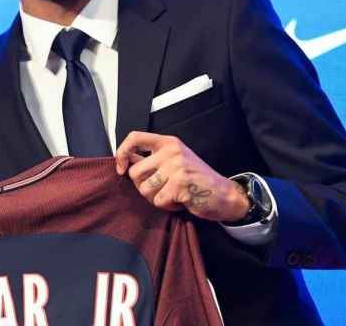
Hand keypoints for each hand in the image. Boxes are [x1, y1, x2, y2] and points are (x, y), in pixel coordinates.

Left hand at [114, 131, 248, 221]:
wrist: (225, 194)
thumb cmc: (197, 179)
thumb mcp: (175, 160)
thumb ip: (152, 159)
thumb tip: (124, 163)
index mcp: (168, 142)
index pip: (134, 138)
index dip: (121, 153)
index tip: (120, 168)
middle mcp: (171, 152)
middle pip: (134, 172)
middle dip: (143, 186)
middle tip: (161, 189)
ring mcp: (176, 168)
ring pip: (144, 189)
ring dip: (156, 198)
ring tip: (173, 194)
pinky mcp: (180, 185)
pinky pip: (158, 201)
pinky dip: (168, 206)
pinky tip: (181, 201)